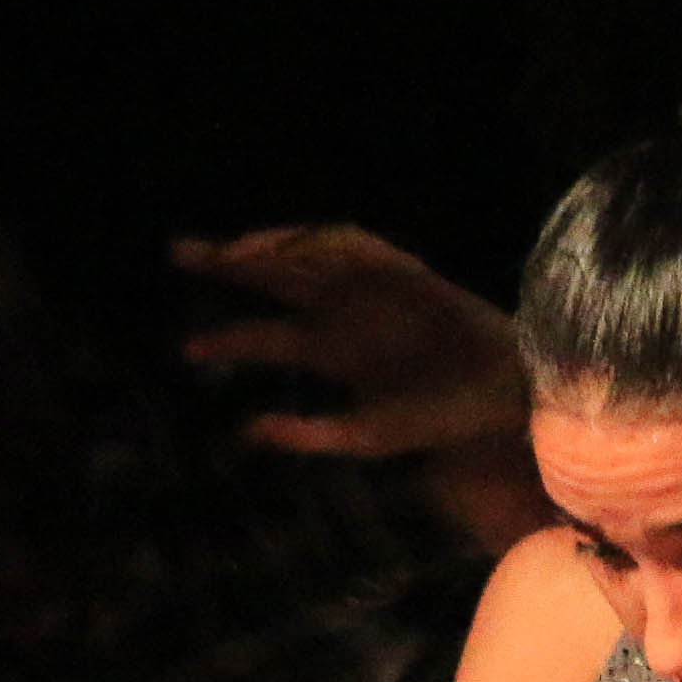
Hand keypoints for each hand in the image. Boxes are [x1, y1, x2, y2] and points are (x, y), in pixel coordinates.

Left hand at [173, 224, 530, 460]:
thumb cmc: (437, 422)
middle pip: (274, 277)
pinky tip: (291, 249)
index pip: (265, 335)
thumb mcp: (363, 439)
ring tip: (232, 253)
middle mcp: (342, 311)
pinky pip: (353, 244)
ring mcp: (371, 285)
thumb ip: (306, 435)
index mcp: (330, 352)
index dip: (226, 339)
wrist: (502, 397)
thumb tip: (245, 431)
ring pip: (306, 253)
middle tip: (179, 252)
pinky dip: (320, 242)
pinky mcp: (401, 268)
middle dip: (229, 263)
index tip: (186, 350)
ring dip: (270, 246)